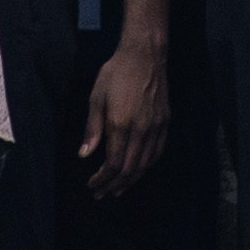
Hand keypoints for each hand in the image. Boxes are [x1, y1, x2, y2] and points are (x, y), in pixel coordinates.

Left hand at [81, 32, 174, 197]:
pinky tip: (138, 171)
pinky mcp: (165, 122)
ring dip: (131, 181)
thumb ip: (92, 129)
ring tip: (118, 190)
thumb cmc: (116, 73)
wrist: (146, 55)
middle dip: (114, 185)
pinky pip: (157, 152)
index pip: (113, 163)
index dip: (102, 179)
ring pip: (145, 164)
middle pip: (130, 169)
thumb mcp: (96, 97)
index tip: (92, 185)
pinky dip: (147, 166)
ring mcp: (156, 127)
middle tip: (101, 194)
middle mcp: (141, 130)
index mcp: (121, 124)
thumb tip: (84, 155)